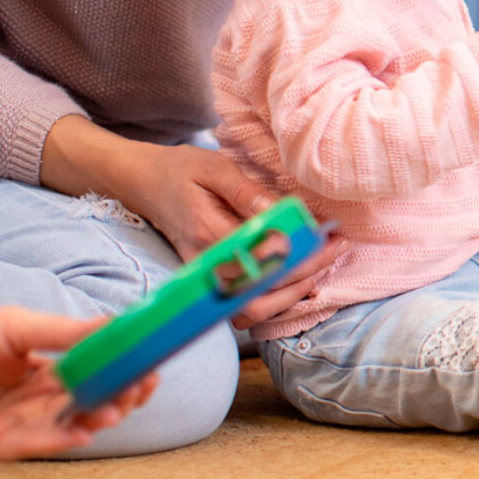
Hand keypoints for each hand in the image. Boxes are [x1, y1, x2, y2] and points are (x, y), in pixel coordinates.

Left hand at [0, 307, 157, 460]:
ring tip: (115, 408)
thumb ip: (66, 330)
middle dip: (122, 396)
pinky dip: (62, 439)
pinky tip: (84, 431)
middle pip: (90, 400)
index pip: (94, 373)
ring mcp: (19, 422)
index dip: (124, 371)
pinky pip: (36, 444)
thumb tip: (116, 325)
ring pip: (70, 423)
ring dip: (99, 418)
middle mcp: (36, 397)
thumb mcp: (16, 325)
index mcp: (43, 368)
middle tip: (142, 388)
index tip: (152, 365)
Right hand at [41, 121, 343, 330]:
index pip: (262, 256)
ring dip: (291, 294)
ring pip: (251, 310)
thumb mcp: (215, 168)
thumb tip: (282, 212)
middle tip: (337, 249)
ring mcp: (204, 278)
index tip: (331, 236)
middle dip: (306, 275)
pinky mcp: (208, 282)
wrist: (141, 183)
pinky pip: (242, 305)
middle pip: (261, 291)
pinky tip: (301, 279)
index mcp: (208, 233)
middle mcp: (205, 264)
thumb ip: (247, 192)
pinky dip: (273, 300)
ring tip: (323, 266)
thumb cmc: (181, 171)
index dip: (302, 251)